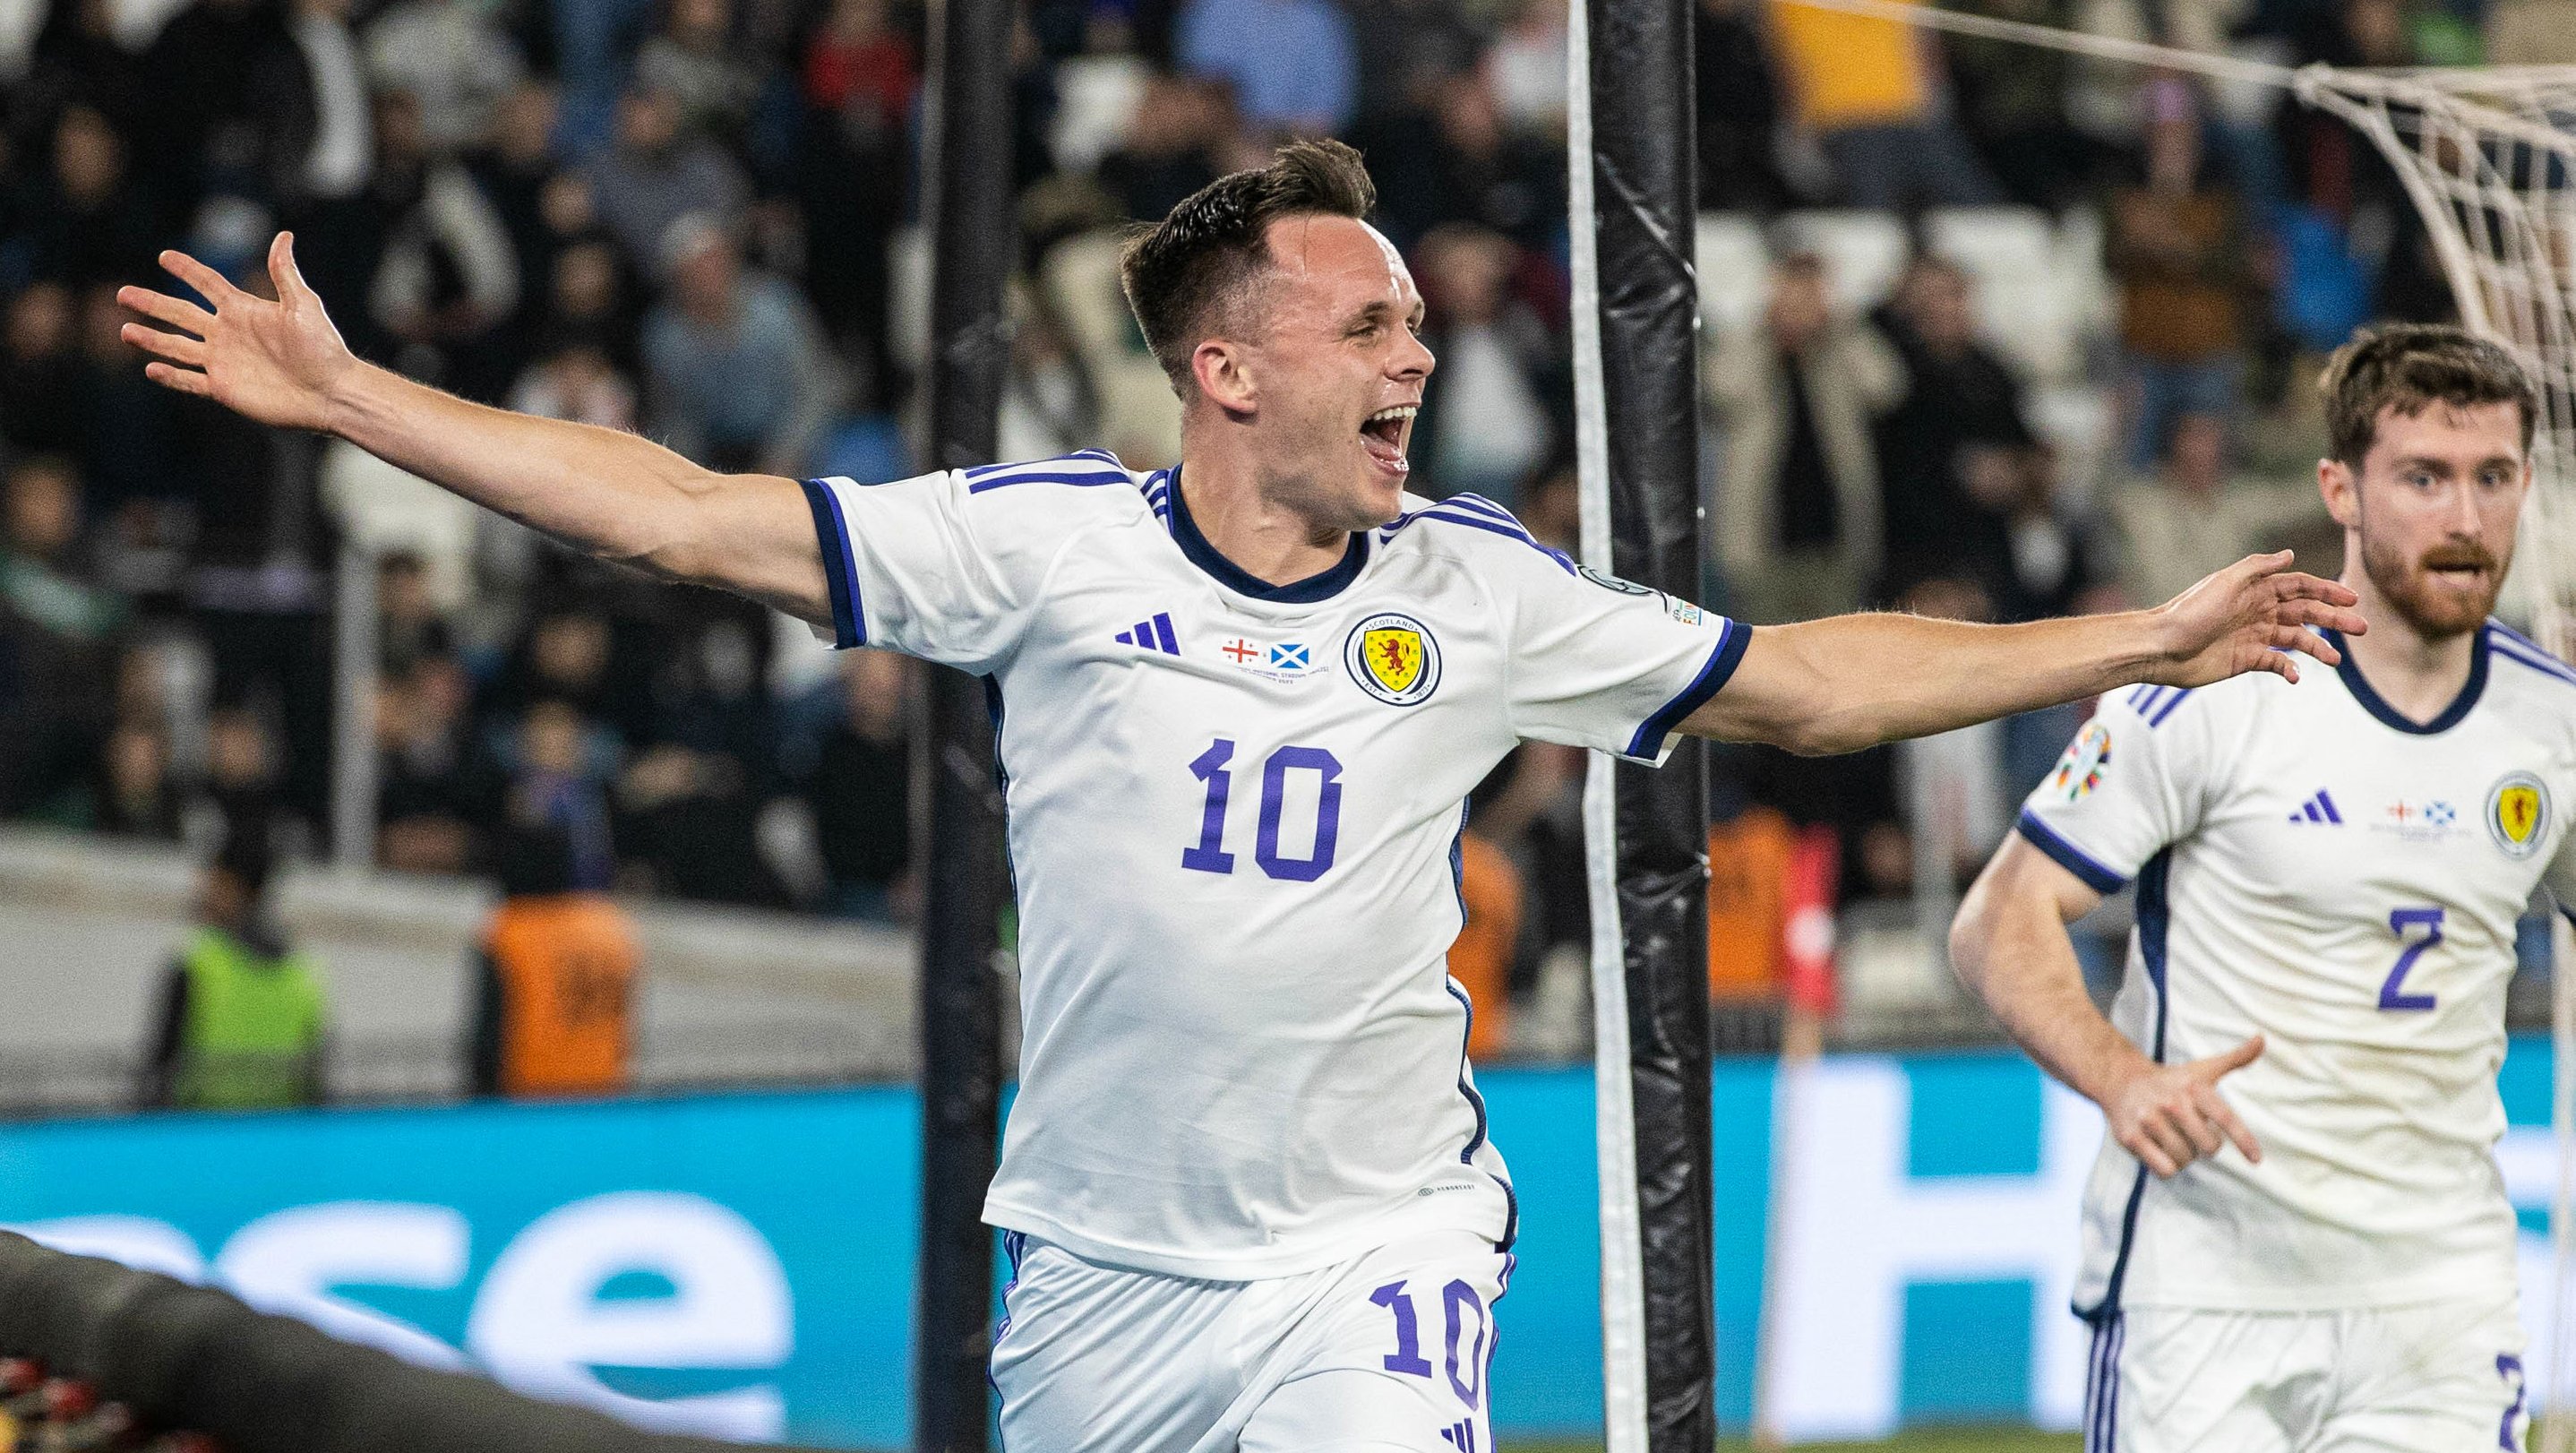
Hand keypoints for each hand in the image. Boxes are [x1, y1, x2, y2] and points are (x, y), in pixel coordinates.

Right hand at [118, 233, 357, 434]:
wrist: (331, 392)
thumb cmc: (323, 348)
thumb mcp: (304, 305)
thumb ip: (285, 273)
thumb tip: (283, 236)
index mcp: (244, 310)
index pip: (208, 284)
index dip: (187, 270)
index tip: (165, 256)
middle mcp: (229, 333)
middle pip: (181, 313)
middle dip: (152, 303)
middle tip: (123, 293)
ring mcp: (224, 361)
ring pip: (178, 347)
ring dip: (152, 339)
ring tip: (126, 330)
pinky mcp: (225, 388)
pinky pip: (190, 381)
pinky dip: (171, 376)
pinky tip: (150, 368)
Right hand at [2103, 1036, 2263, 1177]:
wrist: (2120, 1079)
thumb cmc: (2170, 1080)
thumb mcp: (2202, 1068)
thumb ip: (2235, 1058)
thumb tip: (2261, 1039)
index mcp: (2193, 1088)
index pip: (2225, 1117)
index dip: (2243, 1139)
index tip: (2256, 1159)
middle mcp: (2171, 1103)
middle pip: (2208, 1146)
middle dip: (2206, 1146)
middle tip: (2193, 1134)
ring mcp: (2149, 1120)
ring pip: (2185, 1159)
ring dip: (2184, 1156)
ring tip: (2173, 1139)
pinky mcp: (2130, 1137)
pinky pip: (2163, 1168)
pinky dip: (2167, 1167)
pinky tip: (2160, 1151)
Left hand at [2148, 552, 2364, 686]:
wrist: (2162, 647)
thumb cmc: (2191, 611)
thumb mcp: (2225, 582)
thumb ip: (2258, 567)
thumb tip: (2291, 554)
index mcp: (2257, 589)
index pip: (2301, 586)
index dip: (2327, 590)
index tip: (2352, 598)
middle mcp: (2259, 611)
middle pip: (2306, 613)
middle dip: (2334, 618)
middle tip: (2362, 628)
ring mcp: (2254, 636)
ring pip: (2296, 640)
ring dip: (2318, 648)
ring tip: (2336, 659)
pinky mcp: (2245, 660)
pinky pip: (2275, 664)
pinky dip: (2289, 669)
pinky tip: (2295, 676)